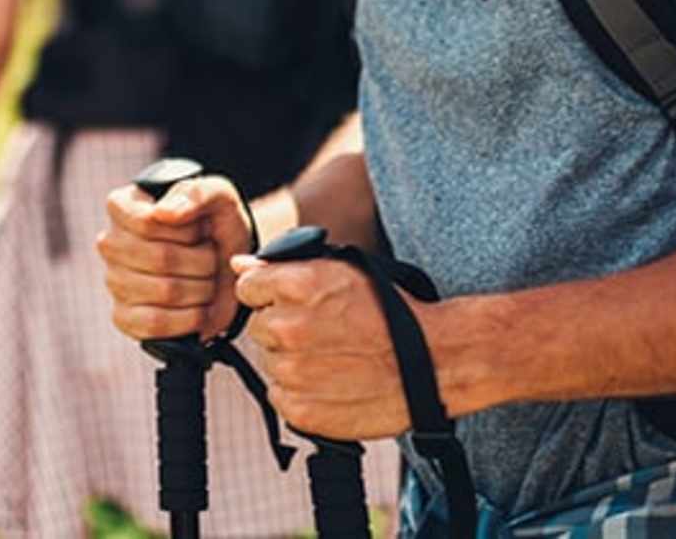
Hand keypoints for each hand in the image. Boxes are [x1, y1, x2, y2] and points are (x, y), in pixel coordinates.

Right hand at [98, 174, 254, 342]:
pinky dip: (188, 319)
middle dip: (201, 261)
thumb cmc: (216, 226)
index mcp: (123, 206)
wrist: (227, 268)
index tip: (202, 229)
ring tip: (207, 280)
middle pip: (160, 258)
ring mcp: (114, 282)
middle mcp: (111, 244)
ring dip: (202, 289)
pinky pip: (155, 324)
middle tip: (212, 258)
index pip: (147, 223)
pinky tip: (198, 308)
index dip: (186, 231)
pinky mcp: (124, 317)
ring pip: (164, 291)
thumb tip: (163, 213)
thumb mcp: (218, 197)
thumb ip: (194, 194)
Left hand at [233, 253, 416, 440]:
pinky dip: (299, 392)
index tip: (293, 303)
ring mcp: (293, 371)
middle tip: (322, 333)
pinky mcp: (300, 410)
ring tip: (334, 358)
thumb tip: (238, 265)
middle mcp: (289, 327)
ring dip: (292, 360)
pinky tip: (331, 382)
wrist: (437, 362)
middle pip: (258, 326)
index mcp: (298, 285)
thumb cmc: (394, 313)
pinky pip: (280, 395)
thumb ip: (281, 268)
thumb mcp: (343, 272)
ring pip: (270, 361)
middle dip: (282, 327)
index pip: (247, 287)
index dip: (270, 294)